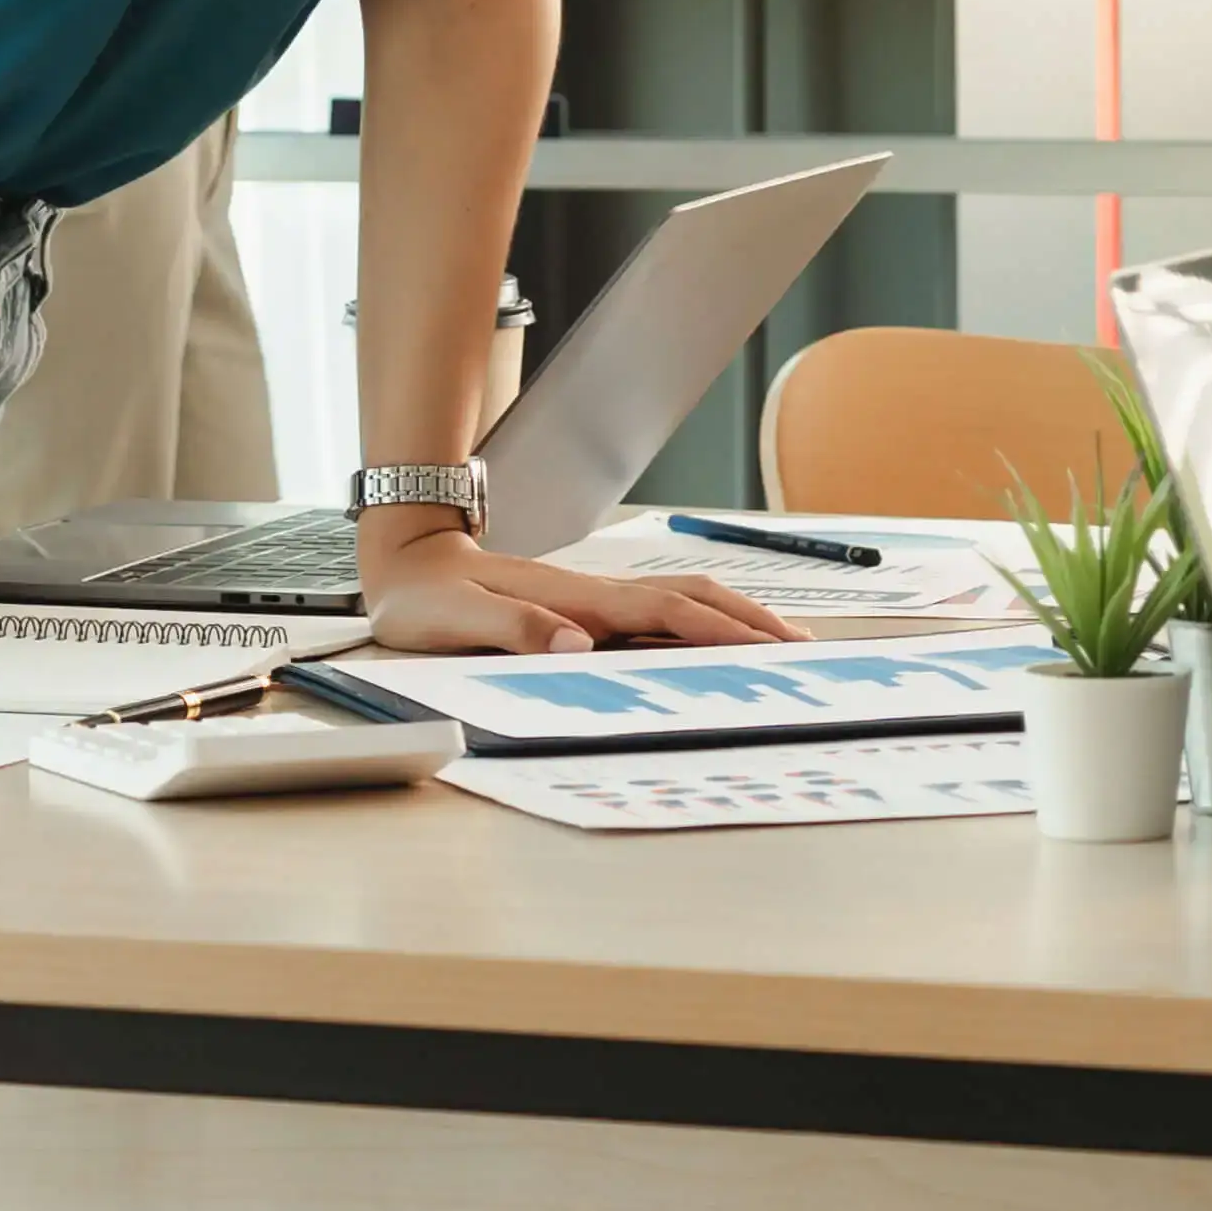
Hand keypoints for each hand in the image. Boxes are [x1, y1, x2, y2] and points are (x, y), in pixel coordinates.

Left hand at [359, 529, 803, 655]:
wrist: (407, 560)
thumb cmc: (426, 598)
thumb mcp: (455, 620)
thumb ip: (514, 631)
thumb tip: (578, 647)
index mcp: (577, 603)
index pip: (668, 614)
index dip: (722, 632)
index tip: (771, 650)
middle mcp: (596, 597)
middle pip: (694, 599)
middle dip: (751, 621)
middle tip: (804, 648)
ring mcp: (594, 600)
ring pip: (682, 601)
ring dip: (734, 618)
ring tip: (778, 642)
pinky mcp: (584, 609)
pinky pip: (658, 615)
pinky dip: (700, 624)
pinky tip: (711, 641)